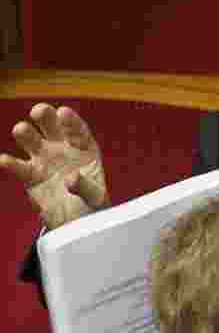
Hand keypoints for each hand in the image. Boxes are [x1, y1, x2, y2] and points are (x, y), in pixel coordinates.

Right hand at [0, 103, 108, 228]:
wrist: (77, 220)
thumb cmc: (91, 203)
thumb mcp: (96, 198)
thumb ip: (86, 187)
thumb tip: (71, 179)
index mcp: (84, 148)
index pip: (77, 130)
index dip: (70, 120)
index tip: (63, 112)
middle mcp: (62, 148)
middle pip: (50, 125)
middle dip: (44, 115)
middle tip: (39, 112)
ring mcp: (44, 159)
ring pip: (31, 139)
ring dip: (25, 133)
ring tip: (21, 131)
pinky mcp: (30, 175)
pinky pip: (18, 167)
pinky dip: (10, 163)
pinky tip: (5, 161)